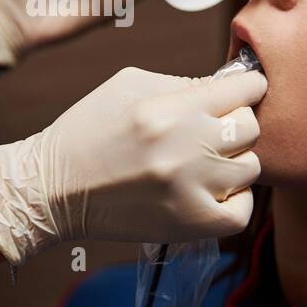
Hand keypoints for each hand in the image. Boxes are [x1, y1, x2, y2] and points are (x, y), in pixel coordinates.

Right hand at [0, 66, 266, 264]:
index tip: (240, 91)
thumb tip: (229, 85)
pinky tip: (211, 190)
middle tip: (212, 128)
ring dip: (232, 162)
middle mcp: (185, 148)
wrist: (54, 189)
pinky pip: (244, 211)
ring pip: (251, 167)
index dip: (247, 86)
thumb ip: (184, 83)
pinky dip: (235, 199)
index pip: (247, 88)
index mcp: (169, 108)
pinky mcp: (189, 224)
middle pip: (251, 127)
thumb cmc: (90, 129)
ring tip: (204, 161)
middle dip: (236, 122)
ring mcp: (190, 190)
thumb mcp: (129, 85)